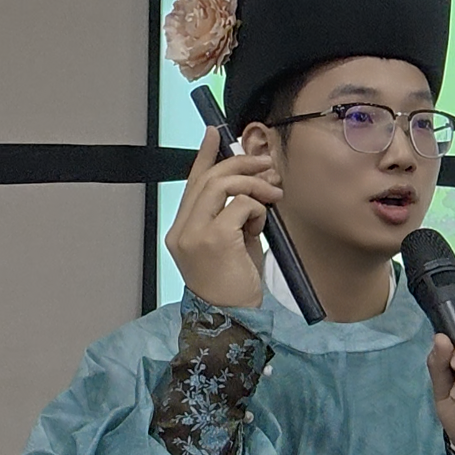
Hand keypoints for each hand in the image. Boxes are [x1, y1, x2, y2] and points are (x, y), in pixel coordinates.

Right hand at [165, 131, 281, 309]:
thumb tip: (252, 183)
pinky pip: (240, 204)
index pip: (191, 182)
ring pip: (222, 185)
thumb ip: (234, 215)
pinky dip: (258, 208)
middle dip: (240, 164)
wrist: (233, 320)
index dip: (204, 155)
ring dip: (253, 183)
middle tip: (266, 164)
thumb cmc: (236, 285)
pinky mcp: (214, 239)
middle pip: (208, 178)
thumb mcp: (233, 244)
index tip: (214, 133)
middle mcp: (181, 229)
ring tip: (273, 193)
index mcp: (181, 230)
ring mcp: (194, 234)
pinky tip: (264, 223)